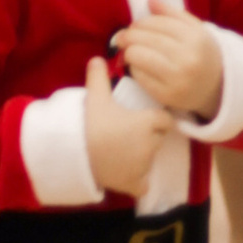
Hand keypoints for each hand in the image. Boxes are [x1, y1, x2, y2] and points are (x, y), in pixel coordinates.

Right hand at [82, 56, 172, 197]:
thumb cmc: (90, 124)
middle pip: (158, 138)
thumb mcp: (95, 98)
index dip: (154, 118)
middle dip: (149, 135)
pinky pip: (143, 184)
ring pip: (150, 158)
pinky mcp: (135, 184)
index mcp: (148, 123)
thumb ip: (99, 77)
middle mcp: (152, 145)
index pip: (164, 120)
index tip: (140, 117)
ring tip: (120, 150)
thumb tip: (97, 58)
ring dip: (142, 155)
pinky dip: (138, 181)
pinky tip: (127, 173)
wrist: (77, 155)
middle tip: (127, 131)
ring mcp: (144, 166)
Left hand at [115, 3, 223, 120]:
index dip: (140, 23)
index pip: (156, 23)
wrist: (217, 88)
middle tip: (123, 37)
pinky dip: (134, 69)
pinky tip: (140, 67)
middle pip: (143, 39)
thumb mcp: (195, 30)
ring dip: (129, 52)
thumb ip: (172, 13)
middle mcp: (188, 58)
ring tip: (131, 51)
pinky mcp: (167, 95)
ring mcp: (177, 79)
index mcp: (196, 38)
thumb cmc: (201, 54)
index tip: (134, 26)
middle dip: (128, 36)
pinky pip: (139, 76)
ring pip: (137, 56)